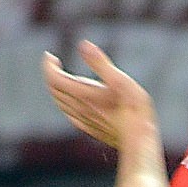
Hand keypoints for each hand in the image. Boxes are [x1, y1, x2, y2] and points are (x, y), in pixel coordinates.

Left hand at [42, 39, 157, 150]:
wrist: (139, 142)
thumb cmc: (134, 110)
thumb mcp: (120, 80)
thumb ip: (100, 62)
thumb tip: (84, 44)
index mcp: (83, 94)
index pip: (54, 78)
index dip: (48, 65)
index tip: (50, 55)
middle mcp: (79, 108)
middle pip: (54, 89)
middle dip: (51, 73)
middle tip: (55, 62)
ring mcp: (83, 120)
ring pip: (60, 102)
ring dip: (56, 88)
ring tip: (62, 77)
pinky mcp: (90, 128)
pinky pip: (69, 114)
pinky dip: (64, 102)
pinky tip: (74, 101)